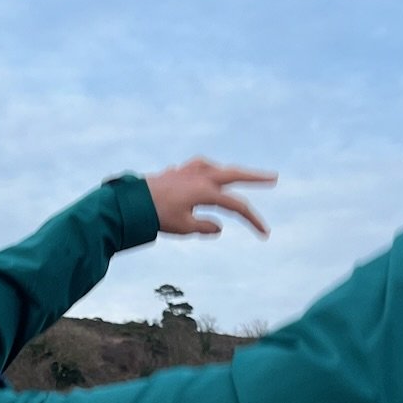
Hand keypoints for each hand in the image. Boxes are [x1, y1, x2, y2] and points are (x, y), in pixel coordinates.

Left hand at [145, 159, 275, 237]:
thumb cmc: (156, 216)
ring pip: (216, 168)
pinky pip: (198, 168)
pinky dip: (207, 171)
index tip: (265, 234)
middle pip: (235, 175)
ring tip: (239, 177)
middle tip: (272, 177)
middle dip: (255, 177)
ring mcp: (188, 171)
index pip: (237, 206)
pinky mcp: (176, 172)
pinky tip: (205, 174)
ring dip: (229, 173)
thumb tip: (219, 227)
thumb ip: (204, 227)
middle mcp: (200, 177)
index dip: (253, 220)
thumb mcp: (183, 227)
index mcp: (206, 191)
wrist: (130, 202)